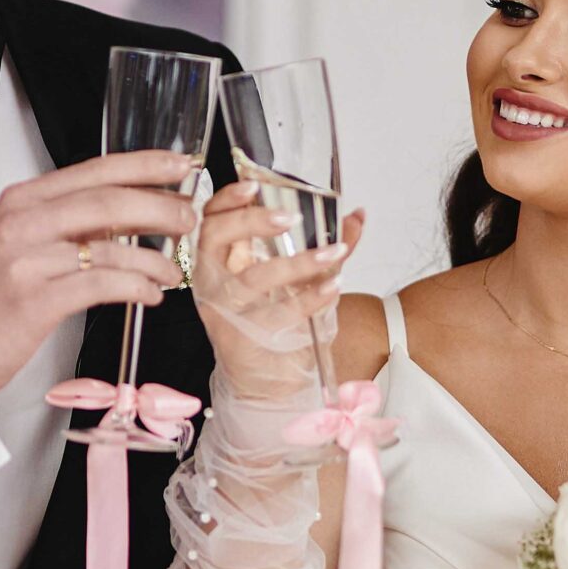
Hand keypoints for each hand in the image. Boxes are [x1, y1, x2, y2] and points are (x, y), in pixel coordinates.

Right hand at [0, 151, 198, 400]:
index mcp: (24, 200)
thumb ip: (71, 222)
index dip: (143, 165)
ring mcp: (28, 260)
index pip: (94, 171)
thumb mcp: (25, 241)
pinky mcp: (36, 299)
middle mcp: (24, 222)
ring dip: (153, 260)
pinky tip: (150, 294)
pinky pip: (102, 286)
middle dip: (159, 209)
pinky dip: (136, 288)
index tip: (179, 166)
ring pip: (110, 247)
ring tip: (172, 271)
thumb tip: (136, 211)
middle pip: (108, 201)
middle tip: (188, 219)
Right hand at [188, 182, 364, 399]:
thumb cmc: (276, 323)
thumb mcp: (297, 278)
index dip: (227, 199)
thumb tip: (357, 216)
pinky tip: (334, 287)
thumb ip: (325, 246)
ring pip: (253, 278)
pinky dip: (309, 299)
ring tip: (334, 253)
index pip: (211, 217)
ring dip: (298, 263)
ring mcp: (224, 310)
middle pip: (216, 237)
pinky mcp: (240, 338)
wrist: (266, 383)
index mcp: (220, 259)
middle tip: (290, 218)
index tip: (254, 185)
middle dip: (251, 221)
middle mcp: (213, 281)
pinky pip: (277, 314)